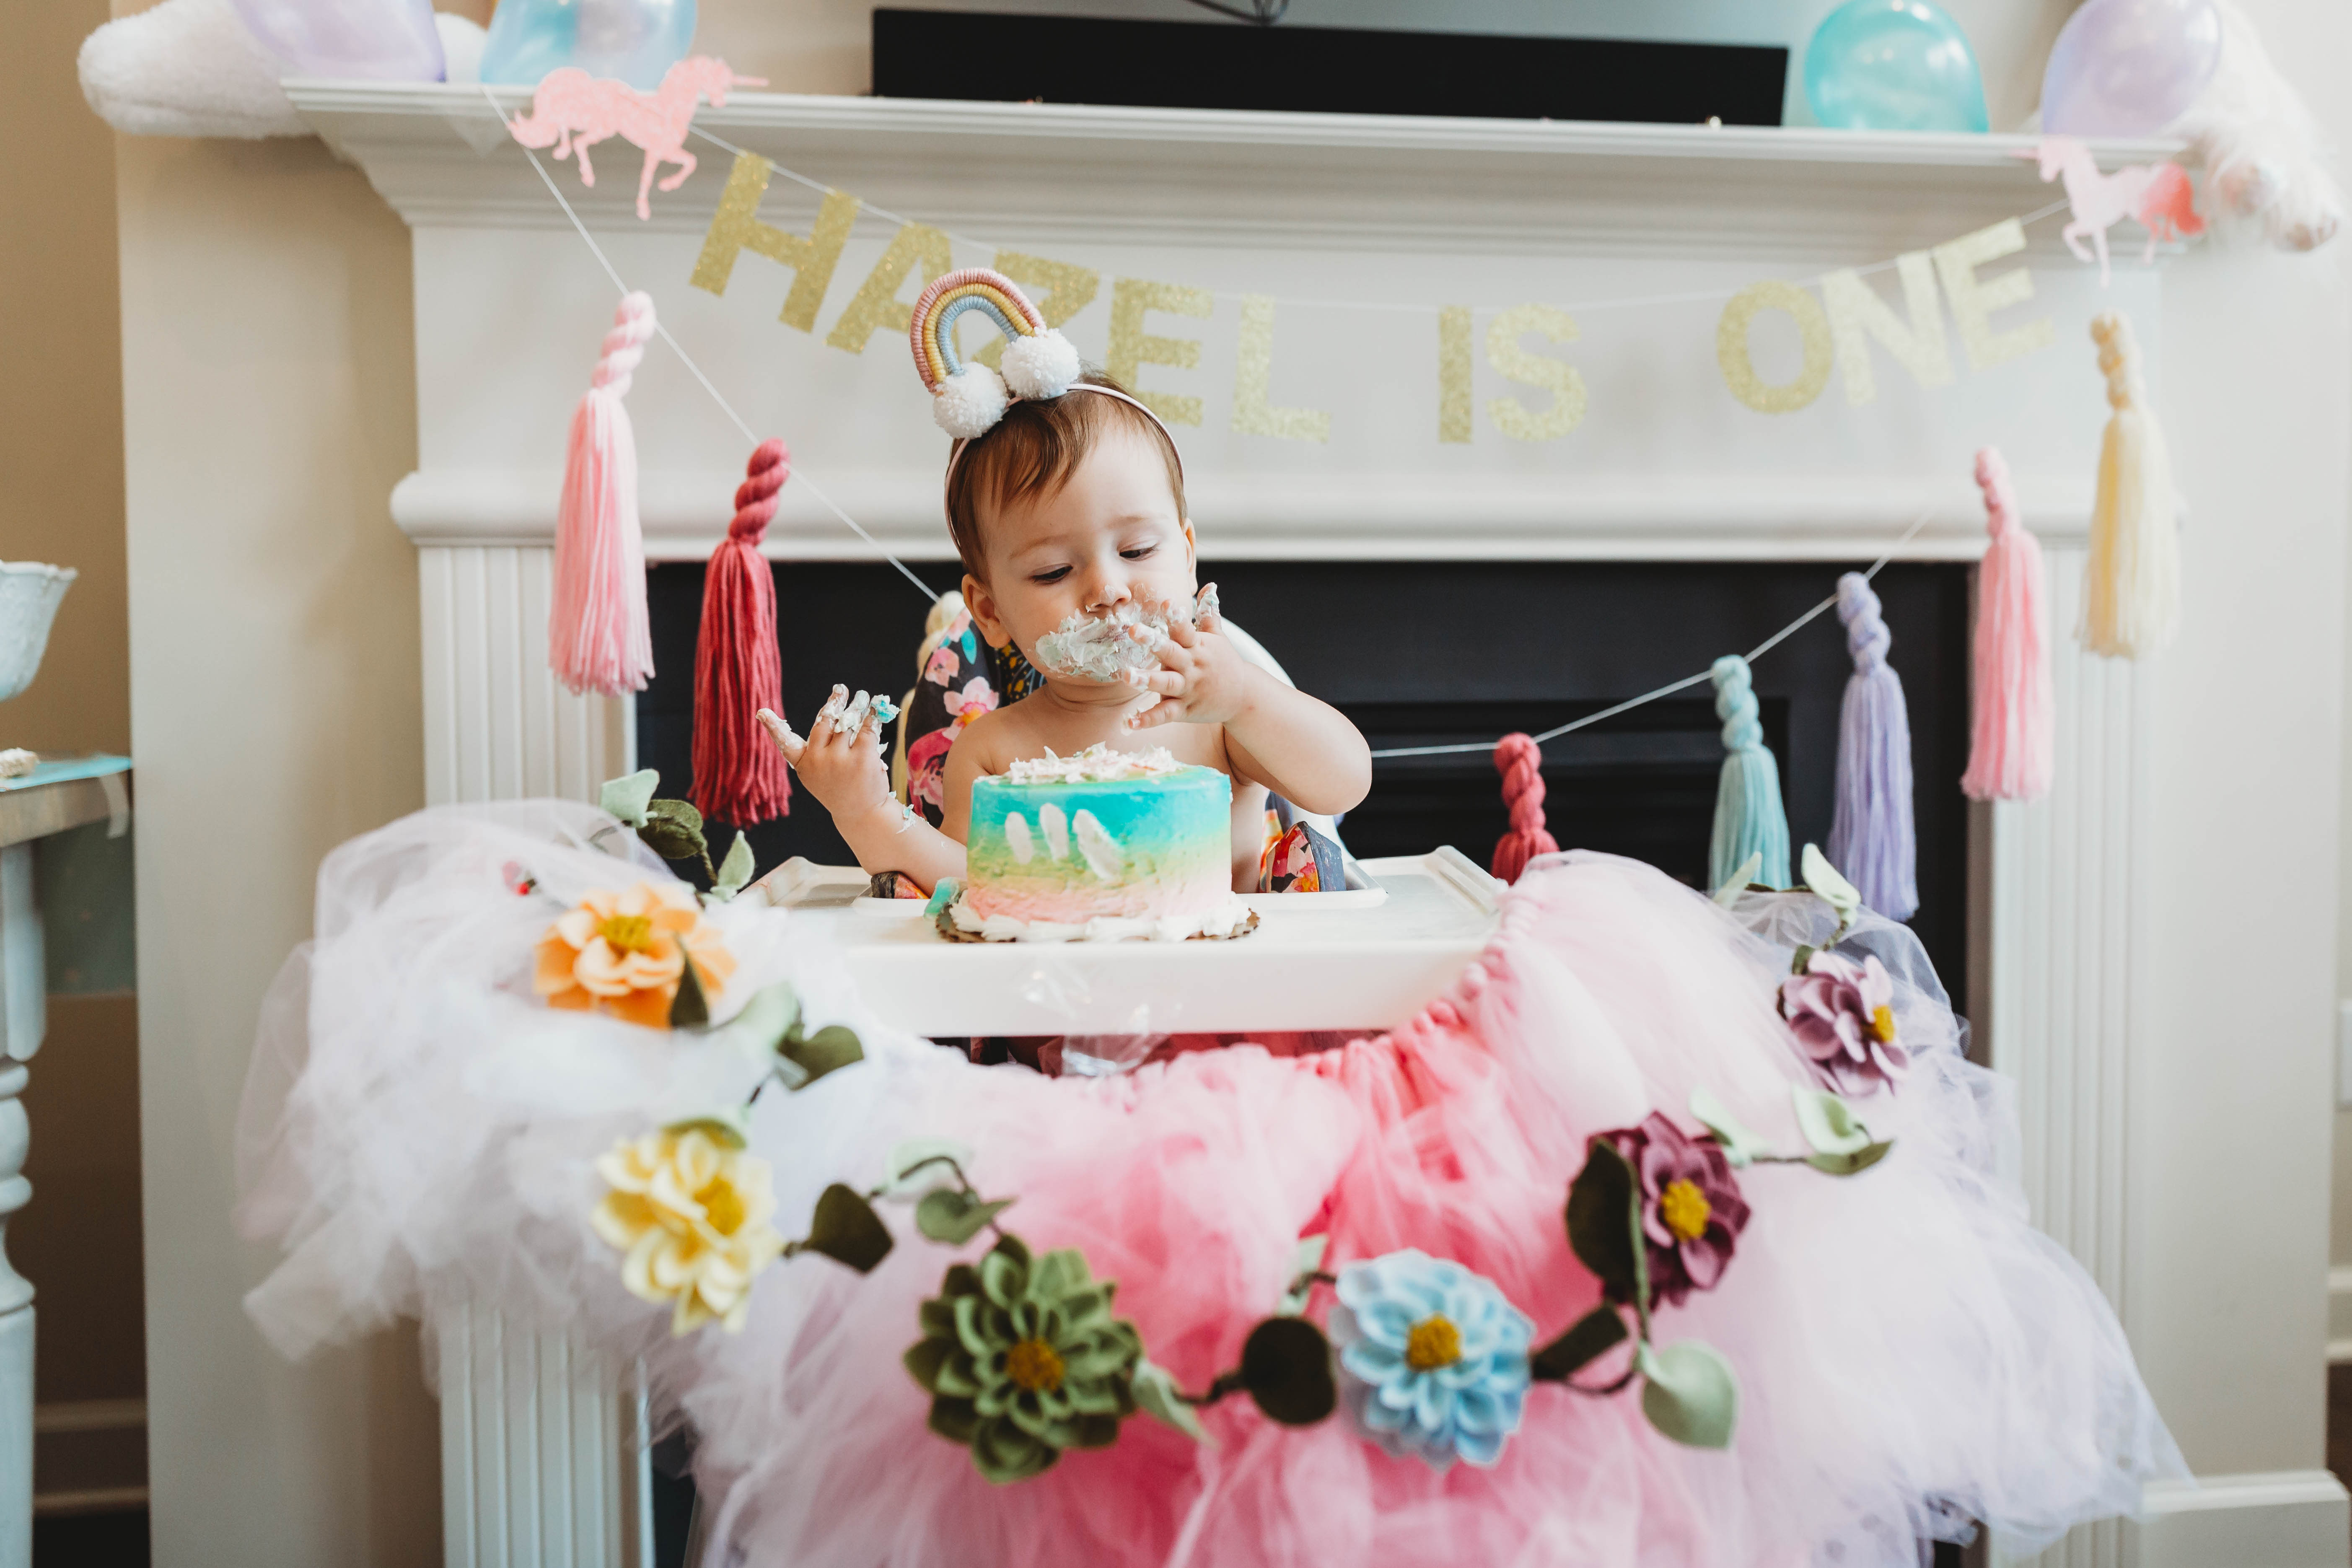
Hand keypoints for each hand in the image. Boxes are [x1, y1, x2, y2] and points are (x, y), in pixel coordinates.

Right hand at [759, 687, 894, 825]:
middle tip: (841, 690)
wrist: (861, 813)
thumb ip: (820, 747)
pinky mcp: (862, 757)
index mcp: (803, 763)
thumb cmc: (839, 788)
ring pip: (847, 722)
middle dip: (834, 703)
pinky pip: (866, 728)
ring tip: (860, 697)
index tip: (761, 712)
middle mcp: (818, 760)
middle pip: (824, 721)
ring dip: (855, 706)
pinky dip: (870, 716)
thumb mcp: (819, 773)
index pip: (785, 743)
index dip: (773, 727)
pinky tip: (873, 710)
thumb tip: (832, 712)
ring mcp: (839, 758)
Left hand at [1122, 592, 1254, 731]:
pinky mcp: (1185, 710)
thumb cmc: (1224, 663)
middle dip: (1153, 641)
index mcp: (1198, 646)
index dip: (1175, 616)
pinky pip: (1165, 714)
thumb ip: (1209, 613)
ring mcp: (1188, 689)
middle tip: (1133, 630)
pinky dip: (1148, 719)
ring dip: (1146, 679)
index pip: (1185, 628)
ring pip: (1166, 683)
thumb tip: (1209, 586)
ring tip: (1126, 676)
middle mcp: (1192, 666)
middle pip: (1171, 651)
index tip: (1164, 602)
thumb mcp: (1219, 637)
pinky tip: (1130, 722)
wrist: (1244, 697)